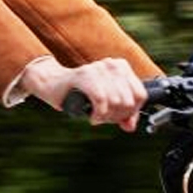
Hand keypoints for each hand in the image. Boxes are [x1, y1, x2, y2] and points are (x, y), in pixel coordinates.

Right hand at [18, 55, 148, 131]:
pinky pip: (101, 99)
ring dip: (106, 116)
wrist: (52, 84)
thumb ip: (121, 114)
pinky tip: (92, 116)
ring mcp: (98, 69)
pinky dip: (98, 114)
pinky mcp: (84, 75)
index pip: (140, 95)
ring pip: (116, 101)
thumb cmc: (80, 93)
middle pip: (128, 101)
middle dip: (117, 116)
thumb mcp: (106, 103)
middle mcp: (112, 65)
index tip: (119, 117)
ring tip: (97, 117)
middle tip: (104, 118)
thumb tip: (130, 126)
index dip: (132, 112)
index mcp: (121, 68)